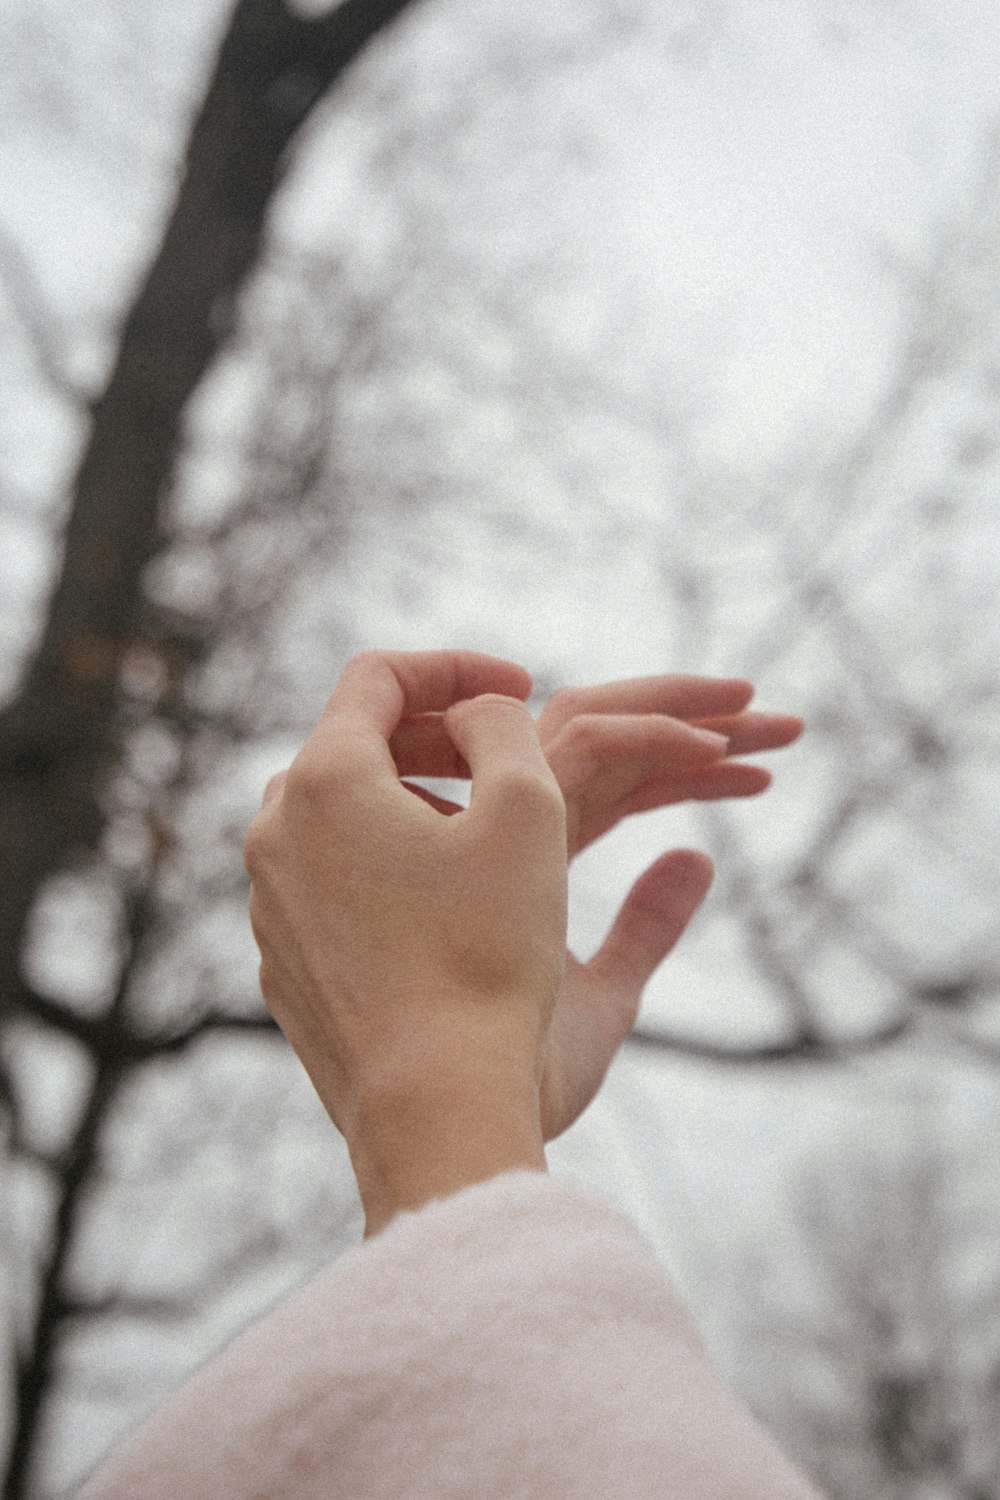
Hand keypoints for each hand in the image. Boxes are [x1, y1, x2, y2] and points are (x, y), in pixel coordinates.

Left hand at [244, 650, 566, 1233]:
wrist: (434, 1108)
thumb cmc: (487, 958)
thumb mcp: (527, 814)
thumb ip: (504, 730)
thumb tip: (481, 713)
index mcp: (324, 781)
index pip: (378, 676)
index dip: (457, 667)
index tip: (520, 686)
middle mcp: (275, 836)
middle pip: (354, 746)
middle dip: (437, 740)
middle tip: (507, 758)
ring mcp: (269, 907)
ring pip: (342, 821)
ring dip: (412, 806)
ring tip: (482, 838)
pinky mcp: (283, 968)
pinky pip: (333, 889)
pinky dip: (387, 874)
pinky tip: (448, 914)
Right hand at [392, 673, 802, 1138]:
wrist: (457, 1119)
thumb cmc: (517, 1078)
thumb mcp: (605, 996)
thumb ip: (647, 928)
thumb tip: (695, 861)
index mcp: (521, 857)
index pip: (612, 783)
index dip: (682, 767)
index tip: (760, 769)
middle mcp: (503, 825)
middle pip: (604, 739)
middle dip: (690, 719)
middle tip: (775, 720)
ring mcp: (497, 817)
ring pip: (593, 720)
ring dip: (685, 711)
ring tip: (770, 717)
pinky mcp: (502, 818)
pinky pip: (587, 743)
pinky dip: (656, 735)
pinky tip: (723, 753)